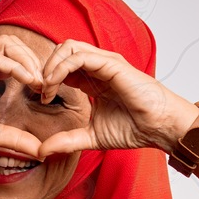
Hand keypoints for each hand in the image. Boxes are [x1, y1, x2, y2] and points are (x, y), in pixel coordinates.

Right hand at [0, 35, 46, 159]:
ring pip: (7, 43)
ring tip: (37, 82)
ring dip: (27, 60)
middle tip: (44, 83)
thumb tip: (40, 150)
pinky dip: (18, 68)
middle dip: (33, 59)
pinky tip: (28, 83)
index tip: (43, 89)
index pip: (12, 55)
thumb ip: (17, 138)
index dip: (32, 68)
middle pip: (12, 42)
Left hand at [35, 40, 197, 156]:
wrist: (159, 128)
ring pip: (68, 48)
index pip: (61, 67)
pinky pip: (79, 56)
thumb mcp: (91, 137)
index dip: (46, 79)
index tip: (41, 99)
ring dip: (50, 66)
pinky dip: (61, 67)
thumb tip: (41, 150)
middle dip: (45, 68)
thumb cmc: (134, 129)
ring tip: (45, 88)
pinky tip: (54, 84)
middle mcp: (97, 67)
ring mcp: (104, 63)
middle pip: (61, 52)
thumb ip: (67, 140)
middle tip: (39, 91)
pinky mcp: (111, 64)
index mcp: (92, 80)